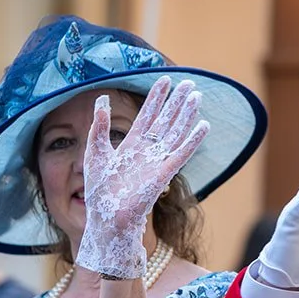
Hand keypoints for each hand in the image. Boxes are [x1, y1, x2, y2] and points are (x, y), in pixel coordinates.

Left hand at [75, 76, 208, 278]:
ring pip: (176, 132)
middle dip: (177, 101)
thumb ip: (100, 126)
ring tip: (197, 96)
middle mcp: (148, 150)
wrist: (107, 217)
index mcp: (132, 145)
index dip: (156, 98)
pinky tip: (203, 125)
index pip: (148, 115)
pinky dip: (193, 140)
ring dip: (187, 114)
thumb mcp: (95, 152)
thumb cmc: (100, 191)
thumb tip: (101, 99)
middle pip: (166, 120)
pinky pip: (182, 153)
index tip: (165, 80)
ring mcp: (157, 161)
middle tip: (189, 83)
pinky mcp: (164, 173)